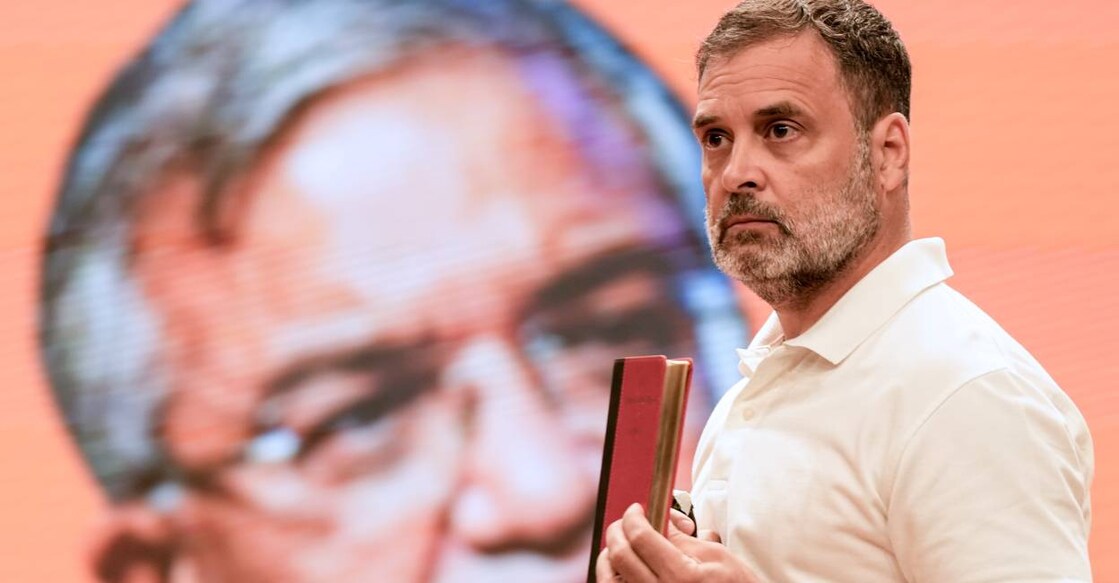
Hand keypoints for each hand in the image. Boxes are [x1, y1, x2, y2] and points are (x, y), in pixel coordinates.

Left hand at [595, 503, 758, 581]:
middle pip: (620, 555)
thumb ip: (682, 538)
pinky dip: (613, 577)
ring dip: (610, 555)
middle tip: (627, 521)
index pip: (640, 537)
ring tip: (621, 544)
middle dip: (618, 530)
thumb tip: (659, 519)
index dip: (633, 517)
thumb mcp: (716, 557)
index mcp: (680, 577)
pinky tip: (623, 568)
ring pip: (609, 579)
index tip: (636, 509)